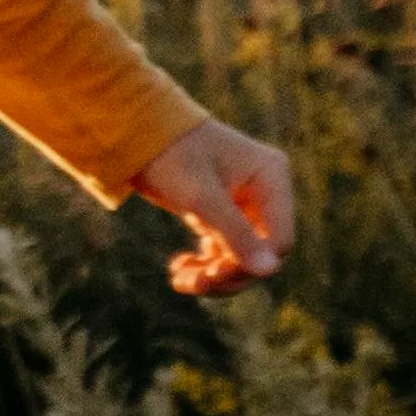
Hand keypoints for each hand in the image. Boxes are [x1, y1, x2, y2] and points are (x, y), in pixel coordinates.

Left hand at [144, 118, 298, 296]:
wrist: (136, 132)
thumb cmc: (171, 154)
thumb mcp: (201, 197)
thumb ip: (236, 234)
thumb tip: (270, 272)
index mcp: (272, 177)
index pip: (279, 240)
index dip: (253, 263)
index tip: (216, 272)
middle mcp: (264, 193)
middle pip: (261, 254)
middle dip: (229, 273)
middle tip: (197, 282)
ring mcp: (243, 206)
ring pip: (239, 259)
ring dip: (212, 276)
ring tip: (180, 278)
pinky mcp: (221, 216)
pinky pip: (222, 253)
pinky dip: (202, 266)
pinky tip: (178, 269)